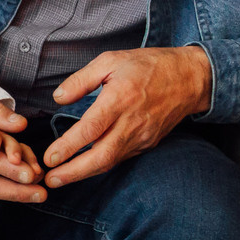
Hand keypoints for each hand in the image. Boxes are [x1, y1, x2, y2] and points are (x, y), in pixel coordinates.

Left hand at [40, 45, 213, 187]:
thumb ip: (82, 79)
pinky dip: (101, 165)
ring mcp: (142, 136)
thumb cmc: (148, 66)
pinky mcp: (148, 143)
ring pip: (111, 161)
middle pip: (101, 156)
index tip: (49, 158)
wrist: (190, 79)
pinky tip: (84, 167)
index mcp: (120, 98)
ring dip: (84, 173)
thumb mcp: (111, 60)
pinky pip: (121, 157)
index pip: (91, 129)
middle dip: (74, 172)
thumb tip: (58, 98)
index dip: (69, 146)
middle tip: (50, 180)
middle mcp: (132, 122)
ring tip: (60, 178)